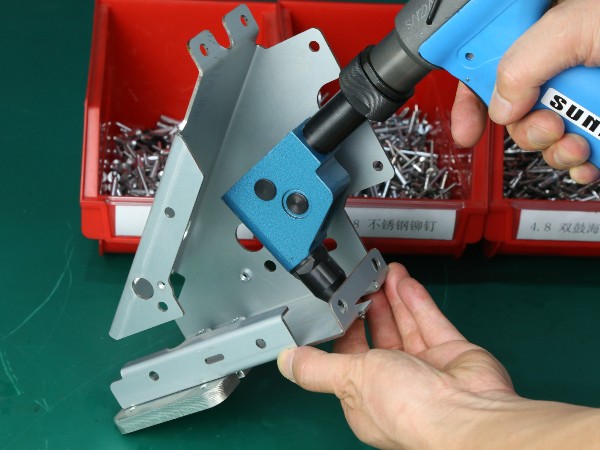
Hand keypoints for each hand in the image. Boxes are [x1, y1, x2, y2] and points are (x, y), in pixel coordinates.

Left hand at [277, 264, 515, 448]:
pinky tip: (403, 281)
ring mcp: (427, 370)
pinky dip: (416, 301)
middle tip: (363, 282)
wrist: (468, 414)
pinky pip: (430, 322)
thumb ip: (317, 367)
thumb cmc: (409, 409)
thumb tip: (286, 362)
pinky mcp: (452, 355)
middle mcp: (396, 385)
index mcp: (366, 397)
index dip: (344, 328)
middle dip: (370, 308)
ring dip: (393, 298)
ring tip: (382, 273)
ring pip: (405, 326)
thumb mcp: (349, 380)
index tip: (339, 304)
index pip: (348, 356)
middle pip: (379, 338)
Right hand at [451, 0, 599, 183]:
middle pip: (508, 105)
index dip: (468, 92)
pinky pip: (569, 156)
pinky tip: (589, 155)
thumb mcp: (577, 26)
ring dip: (552, 148)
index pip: (485, 57)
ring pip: (536, 134)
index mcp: (544, 25)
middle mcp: (558, 62)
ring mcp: (577, 96)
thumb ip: (523, 62)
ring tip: (578, 139)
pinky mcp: (595, 125)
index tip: (465, 124)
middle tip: (546, 121)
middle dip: (522, 126)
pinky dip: (577, 165)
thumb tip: (500, 104)